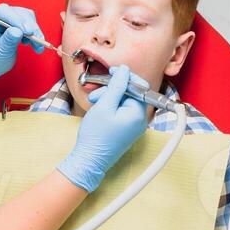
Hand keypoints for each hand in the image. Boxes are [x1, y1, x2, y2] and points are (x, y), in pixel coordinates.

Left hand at [0, 4, 44, 87]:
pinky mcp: (18, 23)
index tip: (27, 31)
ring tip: (37, 47)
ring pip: (27, 17)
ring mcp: (9, 18)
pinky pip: (31, 23)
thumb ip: (7, 41)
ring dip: (35, 31)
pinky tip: (36, 45)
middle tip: (37, 42)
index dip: (16, 19)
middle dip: (29, 27)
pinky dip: (36, 34)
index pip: (2, 11)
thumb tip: (18, 31)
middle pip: (18, 13)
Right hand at [55, 65, 148, 191]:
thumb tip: (125, 70)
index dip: (125, 77)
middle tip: (95, 95)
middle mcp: (140, 120)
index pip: (138, 86)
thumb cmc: (96, 135)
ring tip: (94, 103)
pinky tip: (99, 110)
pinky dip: (110, 107)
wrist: (89, 160)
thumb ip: (117, 86)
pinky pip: (122, 111)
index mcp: (138, 113)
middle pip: (130, 94)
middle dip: (113, 90)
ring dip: (109, 98)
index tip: (112, 71)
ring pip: (124, 102)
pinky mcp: (127, 129)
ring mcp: (134, 126)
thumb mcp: (105, 105)